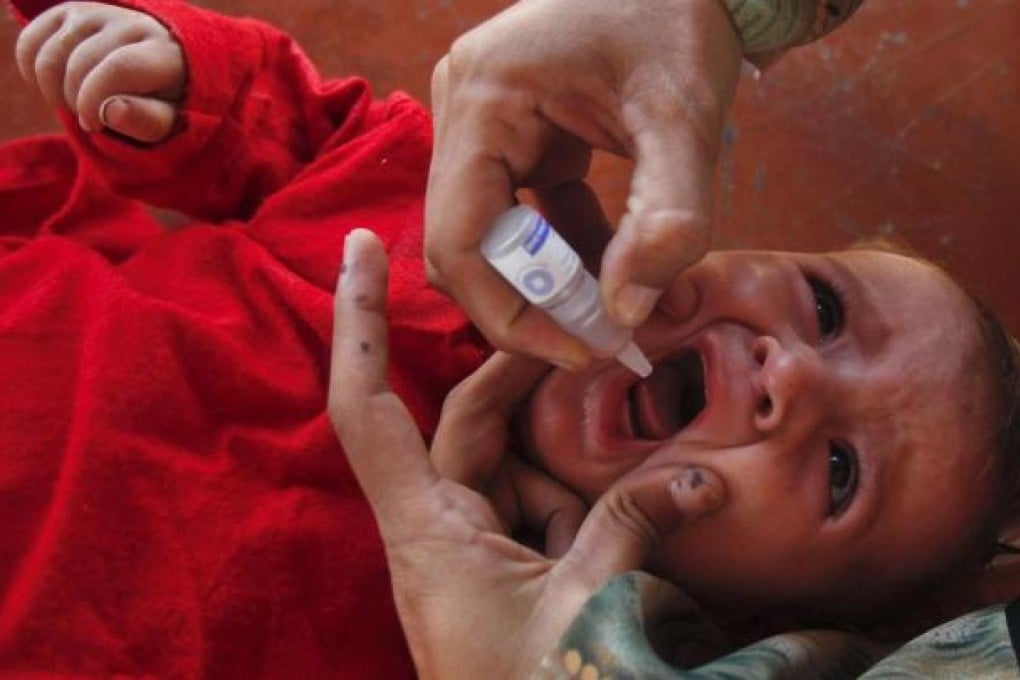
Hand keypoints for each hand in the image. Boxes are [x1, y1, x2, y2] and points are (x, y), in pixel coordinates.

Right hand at [16, 1, 184, 142]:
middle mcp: (130, 22)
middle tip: (91, 118)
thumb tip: (111, 112)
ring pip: (50, 56)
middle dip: (77, 102)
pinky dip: (33, 74)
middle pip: (81, 63)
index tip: (94, 124)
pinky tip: (57, 87)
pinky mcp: (68, 13)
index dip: (95, 102)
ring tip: (78, 103)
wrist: (149, 74)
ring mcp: (97, 13)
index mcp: (163, 51)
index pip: (118, 67)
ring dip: (54, 92)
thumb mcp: (162, 121)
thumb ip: (144, 121)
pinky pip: (30, 45)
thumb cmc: (157, 103)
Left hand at [329, 228, 725, 677]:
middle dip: (520, 386)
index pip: (369, 406)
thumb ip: (635, 525)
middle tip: (585, 347)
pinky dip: (586, 507)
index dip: (356, 323)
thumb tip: (698, 477)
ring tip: (637, 471)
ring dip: (574, 466)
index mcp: (426, 530)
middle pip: (466, 425)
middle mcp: (437, 531)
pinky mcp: (505, 578)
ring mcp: (472, 555)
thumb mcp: (589, 606)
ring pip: (514, 471)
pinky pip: (541, 515)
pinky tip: (642, 520)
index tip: (357, 248)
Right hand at [424, 0, 741, 369]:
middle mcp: (462, 109)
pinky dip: (561, 249)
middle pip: (465, 247)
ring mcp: (480, 122)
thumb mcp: (685, 119)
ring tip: (615, 307)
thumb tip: (625, 314)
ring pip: (488, 237)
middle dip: (530, 304)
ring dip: (548, 282)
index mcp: (483, 99)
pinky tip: (615, 262)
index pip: (458, 241)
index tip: (581, 349)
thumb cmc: (681, 21)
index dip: (508, 314)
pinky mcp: (509, 132)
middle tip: (601, 337)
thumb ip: (667, 220)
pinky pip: (517, 213)